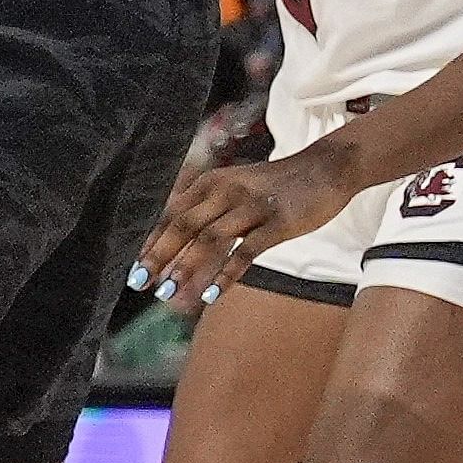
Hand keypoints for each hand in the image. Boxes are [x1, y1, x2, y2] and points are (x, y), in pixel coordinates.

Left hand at [132, 142, 369, 304]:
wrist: (326, 168)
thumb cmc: (275, 185)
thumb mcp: (234, 188)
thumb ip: (207, 211)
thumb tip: (176, 246)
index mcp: (210, 183)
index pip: (172, 215)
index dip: (152, 242)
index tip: (135, 266)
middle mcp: (226, 192)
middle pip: (183, 226)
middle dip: (158, 256)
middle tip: (140, 282)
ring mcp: (253, 206)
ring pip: (210, 239)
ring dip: (186, 267)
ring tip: (168, 291)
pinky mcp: (279, 223)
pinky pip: (247, 251)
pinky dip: (227, 273)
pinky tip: (212, 293)